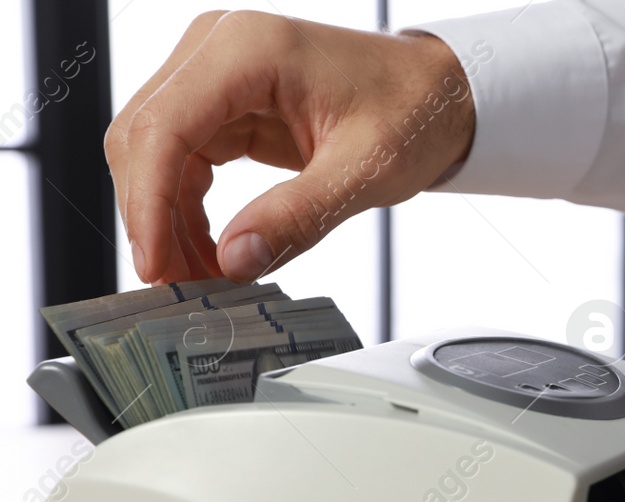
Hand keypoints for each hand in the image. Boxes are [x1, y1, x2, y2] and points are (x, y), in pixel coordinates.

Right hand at [105, 11, 475, 284]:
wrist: (437, 93)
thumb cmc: (412, 111)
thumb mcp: (363, 171)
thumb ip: (297, 218)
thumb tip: (234, 262)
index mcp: (248, 49)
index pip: (164, 127)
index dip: (149, 203)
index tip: (155, 264)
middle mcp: (218, 49)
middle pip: (143, 137)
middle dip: (152, 217)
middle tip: (177, 285)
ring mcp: (215, 72)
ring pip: (154, 152)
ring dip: (166, 218)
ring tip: (200, 277)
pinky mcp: (224, 101)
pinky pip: (183, 158)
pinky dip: (187, 208)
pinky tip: (213, 250)